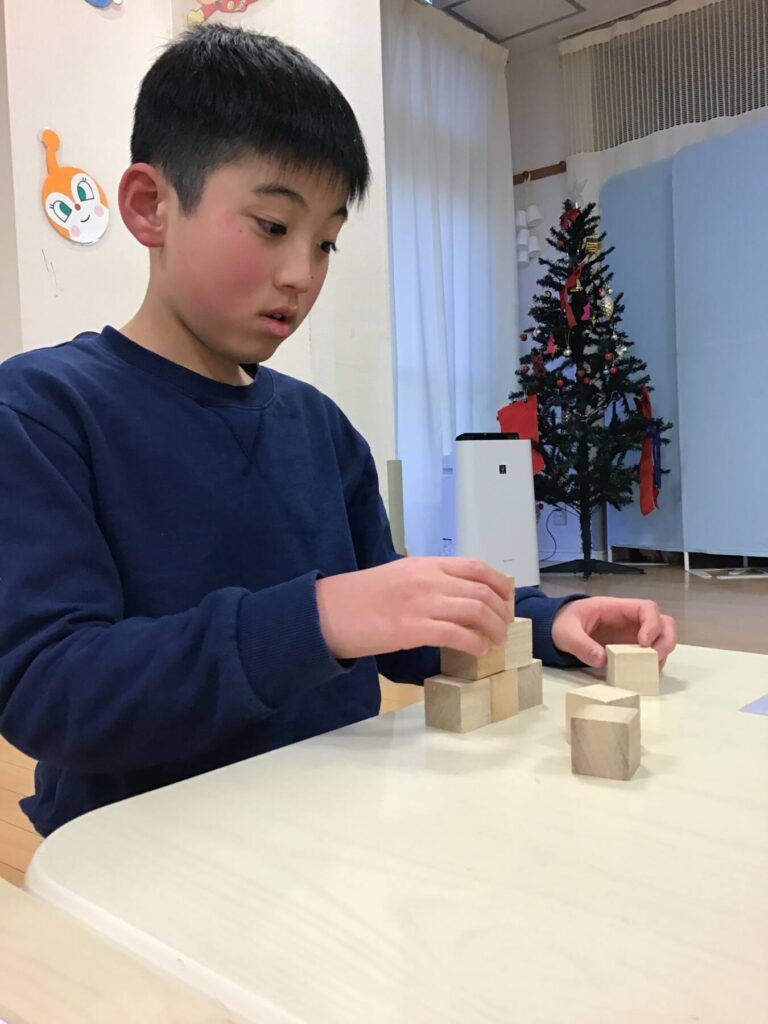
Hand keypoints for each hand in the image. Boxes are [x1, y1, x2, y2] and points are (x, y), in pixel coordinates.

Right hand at [315, 557, 510, 660]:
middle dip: (500, 611)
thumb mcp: (396, 575)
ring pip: (474, 610)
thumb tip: (450, 594)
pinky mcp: (411, 629)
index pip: (475, 566)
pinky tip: (476, 651)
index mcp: (424, 564)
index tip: (505, 598)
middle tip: (502, 626)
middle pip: (481, 590)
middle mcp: (427, 579)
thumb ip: (424, 580)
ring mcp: (421, 603)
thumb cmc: (358, 597)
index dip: (498, 583)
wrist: (326, 612)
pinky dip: (473, 643)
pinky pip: (456, 634)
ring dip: (493, 628)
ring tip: (495, 641)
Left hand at [551, 596, 675, 668]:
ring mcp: (631, 635)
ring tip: (648, 669)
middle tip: (654, 659)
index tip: (644, 642)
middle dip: (665, 640)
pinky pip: (649, 655)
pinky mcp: (629, 649)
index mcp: (616, 608)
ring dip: (661, 654)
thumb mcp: (566, 633)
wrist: (554, 629)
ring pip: (661, 639)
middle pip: (663, 623)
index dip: (652, 624)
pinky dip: (652, 664)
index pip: (647, 608)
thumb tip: (602, 660)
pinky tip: (641, 674)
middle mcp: (629, 620)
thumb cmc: (562, 623)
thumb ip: (581, 645)